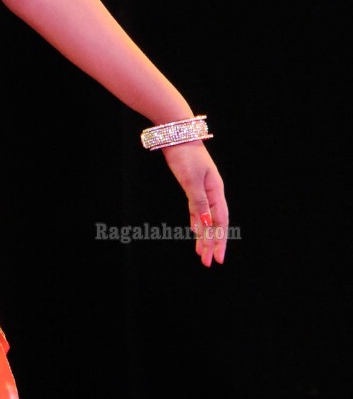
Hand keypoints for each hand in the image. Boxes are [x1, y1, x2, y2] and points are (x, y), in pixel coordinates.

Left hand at [161, 141, 228, 265]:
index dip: (220, 240)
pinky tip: (196, 232)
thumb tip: (207, 223)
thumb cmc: (186, 156)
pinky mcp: (192, 187)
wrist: (177, 136)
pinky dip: (196, 222)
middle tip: (208, 262)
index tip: (218, 257)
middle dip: (212, 243)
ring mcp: (203, 191)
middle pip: (214, 223)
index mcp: (216, 192)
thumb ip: (199, 202)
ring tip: (201, 253)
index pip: (221, 221)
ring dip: (203, 236)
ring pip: (205, 219)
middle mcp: (212, 193)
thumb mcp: (192, 180)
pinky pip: (197, 210)